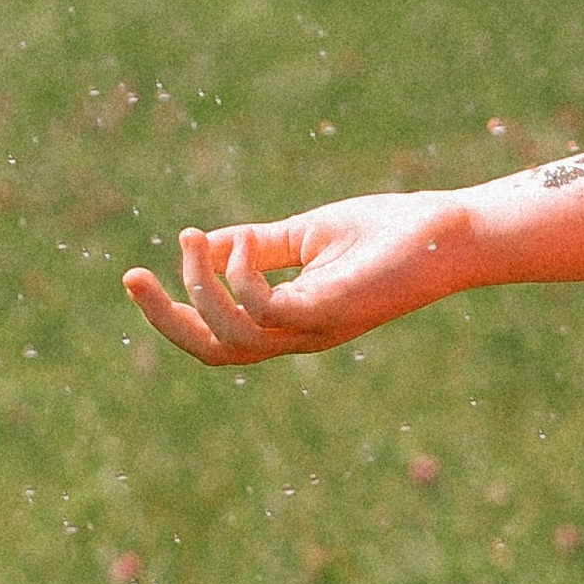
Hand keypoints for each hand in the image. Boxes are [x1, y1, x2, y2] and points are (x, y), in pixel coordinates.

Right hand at [122, 192, 470, 364]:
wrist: (452, 233)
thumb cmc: (390, 232)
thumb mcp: (309, 234)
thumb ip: (259, 243)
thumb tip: (207, 241)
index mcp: (290, 320)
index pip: (217, 335)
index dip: (173, 313)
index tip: (139, 274)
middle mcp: (298, 334)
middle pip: (213, 351)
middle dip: (165, 319)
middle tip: (131, 277)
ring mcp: (314, 328)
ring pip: (232, 336)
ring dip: (200, 288)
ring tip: (197, 240)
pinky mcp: (331, 312)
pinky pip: (264, 310)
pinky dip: (240, 277)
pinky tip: (242, 241)